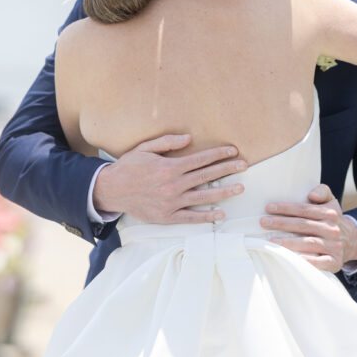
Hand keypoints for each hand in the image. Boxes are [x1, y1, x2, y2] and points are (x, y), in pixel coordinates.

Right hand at [93, 134, 245, 224]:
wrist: (111, 190)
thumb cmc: (129, 166)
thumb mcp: (145, 148)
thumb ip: (168, 142)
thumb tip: (189, 138)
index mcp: (170, 167)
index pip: (201, 159)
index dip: (219, 154)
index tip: (233, 150)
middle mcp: (173, 185)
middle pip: (207, 176)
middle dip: (228, 169)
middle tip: (245, 165)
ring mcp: (172, 202)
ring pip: (204, 197)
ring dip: (224, 192)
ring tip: (240, 188)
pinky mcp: (167, 217)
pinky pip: (191, 218)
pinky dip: (206, 216)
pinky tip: (220, 213)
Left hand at [260, 183, 356, 271]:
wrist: (350, 241)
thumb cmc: (330, 219)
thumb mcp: (331, 201)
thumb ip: (322, 191)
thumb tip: (312, 194)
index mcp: (330, 213)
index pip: (305, 209)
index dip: (286, 208)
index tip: (269, 208)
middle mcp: (333, 229)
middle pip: (304, 225)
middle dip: (282, 223)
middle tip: (264, 222)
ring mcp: (334, 246)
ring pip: (309, 243)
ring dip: (289, 242)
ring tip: (271, 241)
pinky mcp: (334, 262)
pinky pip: (319, 262)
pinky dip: (306, 261)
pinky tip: (291, 258)